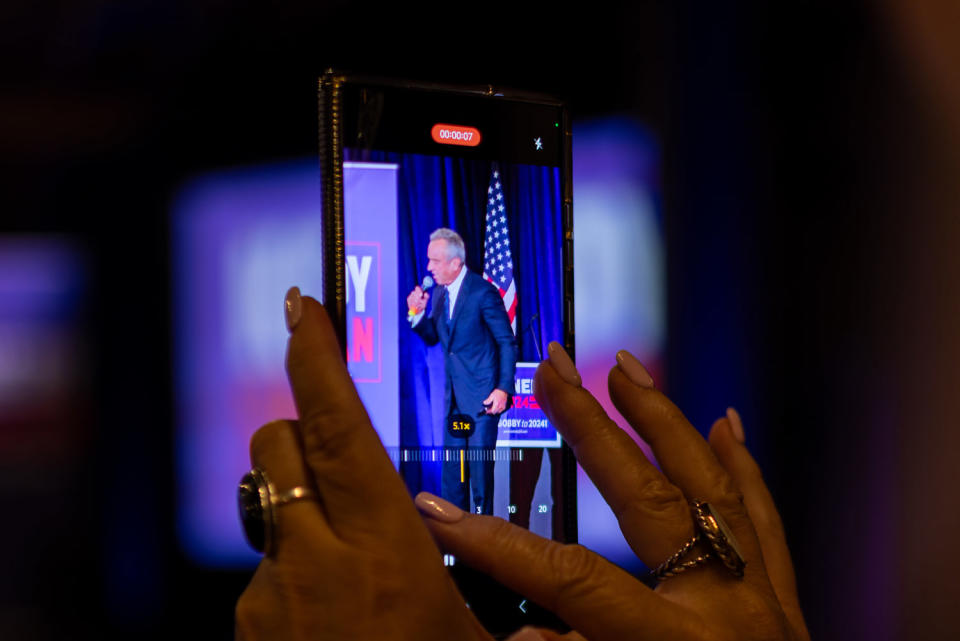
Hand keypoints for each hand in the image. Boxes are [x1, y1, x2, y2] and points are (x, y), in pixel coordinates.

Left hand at [236, 288, 488, 640]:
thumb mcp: (472, 627)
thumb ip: (479, 572)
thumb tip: (499, 546)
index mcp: (383, 548)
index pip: (337, 427)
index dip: (317, 357)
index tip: (303, 307)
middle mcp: (314, 558)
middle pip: (281, 445)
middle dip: (302, 427)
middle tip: (341, 450)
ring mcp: (271, 592)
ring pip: (272, 504)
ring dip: (305, 509)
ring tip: (351, 563)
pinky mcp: (249, 622)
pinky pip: (269, 565)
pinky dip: (297, 567)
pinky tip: (333, 612)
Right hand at [416, 341, 809, 640]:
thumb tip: (518, 638)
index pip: (570, 579)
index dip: (499, 545)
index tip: (442, 513)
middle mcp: (722, 605)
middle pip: (646, 495)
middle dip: (591, 427)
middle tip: (553, 372)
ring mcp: (758, 592)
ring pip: (711, 483)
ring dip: (664, 419)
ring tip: (627, 369)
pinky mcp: (782, 596)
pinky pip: (763, 516)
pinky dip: (743, 465)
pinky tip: (725, 422)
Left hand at [482, 388, 508, 413]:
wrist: (503, 390)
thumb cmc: (498, 392)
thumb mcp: (491, 396)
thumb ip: (488, 400)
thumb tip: (484, 403)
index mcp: (496, 404)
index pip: (492, 411)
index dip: (489, 412)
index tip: (486, 411)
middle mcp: (500, 406)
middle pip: (495, 412)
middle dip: (491, 411)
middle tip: (488, 410)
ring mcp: (503, 406)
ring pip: (498, 412)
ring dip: (495, 411)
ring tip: (492, 409)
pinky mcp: (504, 406)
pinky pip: (501, 410)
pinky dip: (498, 410)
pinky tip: (496, 408)